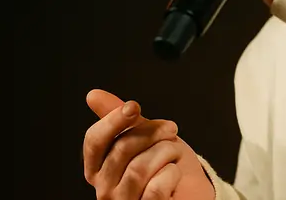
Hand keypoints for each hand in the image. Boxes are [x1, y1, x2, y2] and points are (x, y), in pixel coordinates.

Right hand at [83, 89, 213, 199]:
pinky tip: (174, 174)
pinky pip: (156, 187)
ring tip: (175, 152)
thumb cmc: (166, 164)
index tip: (134, 106)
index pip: (94, 140)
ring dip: (166, 152)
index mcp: (98, 168)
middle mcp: (104, 189)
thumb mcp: (145, 137)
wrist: (192, 192)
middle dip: (151, 132)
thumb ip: (121, 119)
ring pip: (140, 167)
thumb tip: (93, 95)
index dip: (113, 120)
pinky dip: (171, 174)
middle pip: (122, 149)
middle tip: (171, 129)